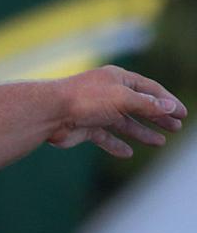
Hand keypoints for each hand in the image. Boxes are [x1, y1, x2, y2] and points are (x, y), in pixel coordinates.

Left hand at [47, 65, 185, 156]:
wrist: (49, 113)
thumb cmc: (85, 99)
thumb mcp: (122, 99)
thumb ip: (146, 104)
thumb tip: (169, 107)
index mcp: (117, 79)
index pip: (149, 89)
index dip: (166, 101)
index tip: (182, 114)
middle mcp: (107, 94)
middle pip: (138, 106)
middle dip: (157, 117)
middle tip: (175, 127)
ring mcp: (95, 112)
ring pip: (123, 123)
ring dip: (141, 132)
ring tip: (159, 142)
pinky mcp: (84, 128)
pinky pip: (104, 138)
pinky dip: (116, 145)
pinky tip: (128, 153)